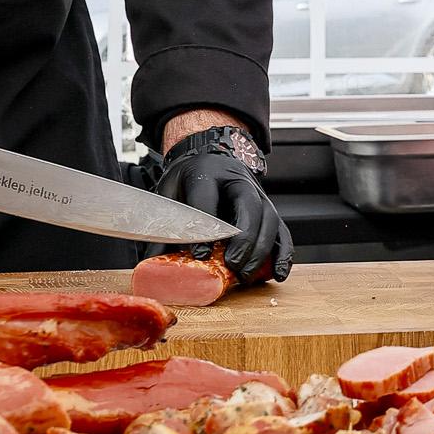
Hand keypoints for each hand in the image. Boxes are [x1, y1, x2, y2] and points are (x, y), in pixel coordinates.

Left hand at [153, 128, 293, 284]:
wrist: (209, 158)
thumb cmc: (189, 180)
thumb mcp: (170, 193)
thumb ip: (164, 225)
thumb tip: (151, 264)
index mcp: (207, 172)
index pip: (207, 198)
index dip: (204, 228)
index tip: (199, 254)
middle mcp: (238, 180)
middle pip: (249, 206)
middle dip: (243, 239)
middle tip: (232, 264)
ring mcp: (258, 194)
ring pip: (269, 219)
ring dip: (260, 250)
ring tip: (245, 275)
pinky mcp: (268, 210)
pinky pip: (282, 232)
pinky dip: (282, 254)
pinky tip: (277, 274)